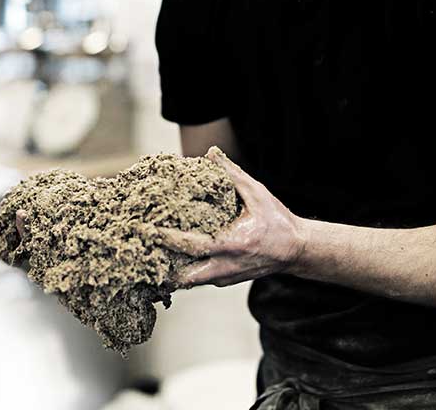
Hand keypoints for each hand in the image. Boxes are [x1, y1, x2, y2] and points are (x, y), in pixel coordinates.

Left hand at [155, 149, 305, 287]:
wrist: (296, 250)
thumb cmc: (277, 221)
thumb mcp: (257, 194)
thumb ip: (232, 174)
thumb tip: (210, 153)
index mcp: (234, 243)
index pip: (194, 245)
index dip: (169, 239)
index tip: (148, 230)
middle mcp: (227, 266)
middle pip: (185, 277)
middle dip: (160, 266)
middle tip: (139, 250)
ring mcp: (225, 277)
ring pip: (189, 282)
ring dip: (168, 271)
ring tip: (147, 256)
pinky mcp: (224, 281)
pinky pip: (198, 279)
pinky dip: (181, 271)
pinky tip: (166, 258)